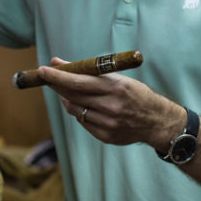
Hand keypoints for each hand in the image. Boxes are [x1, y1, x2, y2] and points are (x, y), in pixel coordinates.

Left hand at [39, 56, 183, 147]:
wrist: (156, 121)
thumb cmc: (136, 94)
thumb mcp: (120, 79)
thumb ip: (92, 73)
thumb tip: (60, 64)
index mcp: (115, 88)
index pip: (78, 81)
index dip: (58, 76)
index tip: (44, 69)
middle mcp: (111, 106)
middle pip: (73, 95)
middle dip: (57, 85)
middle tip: (47, 77)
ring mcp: (108, 123)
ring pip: (75, 110)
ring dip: (66, 99)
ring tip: (65, 91)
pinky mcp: (106, 136)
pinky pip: (83, 122)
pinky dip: (78, 112)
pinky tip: (80, 105)